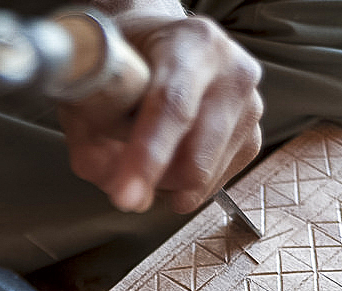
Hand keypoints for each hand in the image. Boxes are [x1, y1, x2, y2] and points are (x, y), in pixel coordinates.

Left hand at [59, 12, 262, 214]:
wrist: (160, 44)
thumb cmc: (126, 60)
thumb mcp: (94, 80)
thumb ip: (89, 132)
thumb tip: (111, 183)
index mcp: (193, 43)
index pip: (172, 107)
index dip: (146, 156)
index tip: (125, 197)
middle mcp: (233, 71)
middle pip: (196, 156)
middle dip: (152, 182)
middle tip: (122, 183)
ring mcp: (250, 106)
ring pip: (204, 177)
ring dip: (165, 182)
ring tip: (145, 154)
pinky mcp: (252, 137)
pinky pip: (214, 184)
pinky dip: (183, 184)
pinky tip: (168, 157)